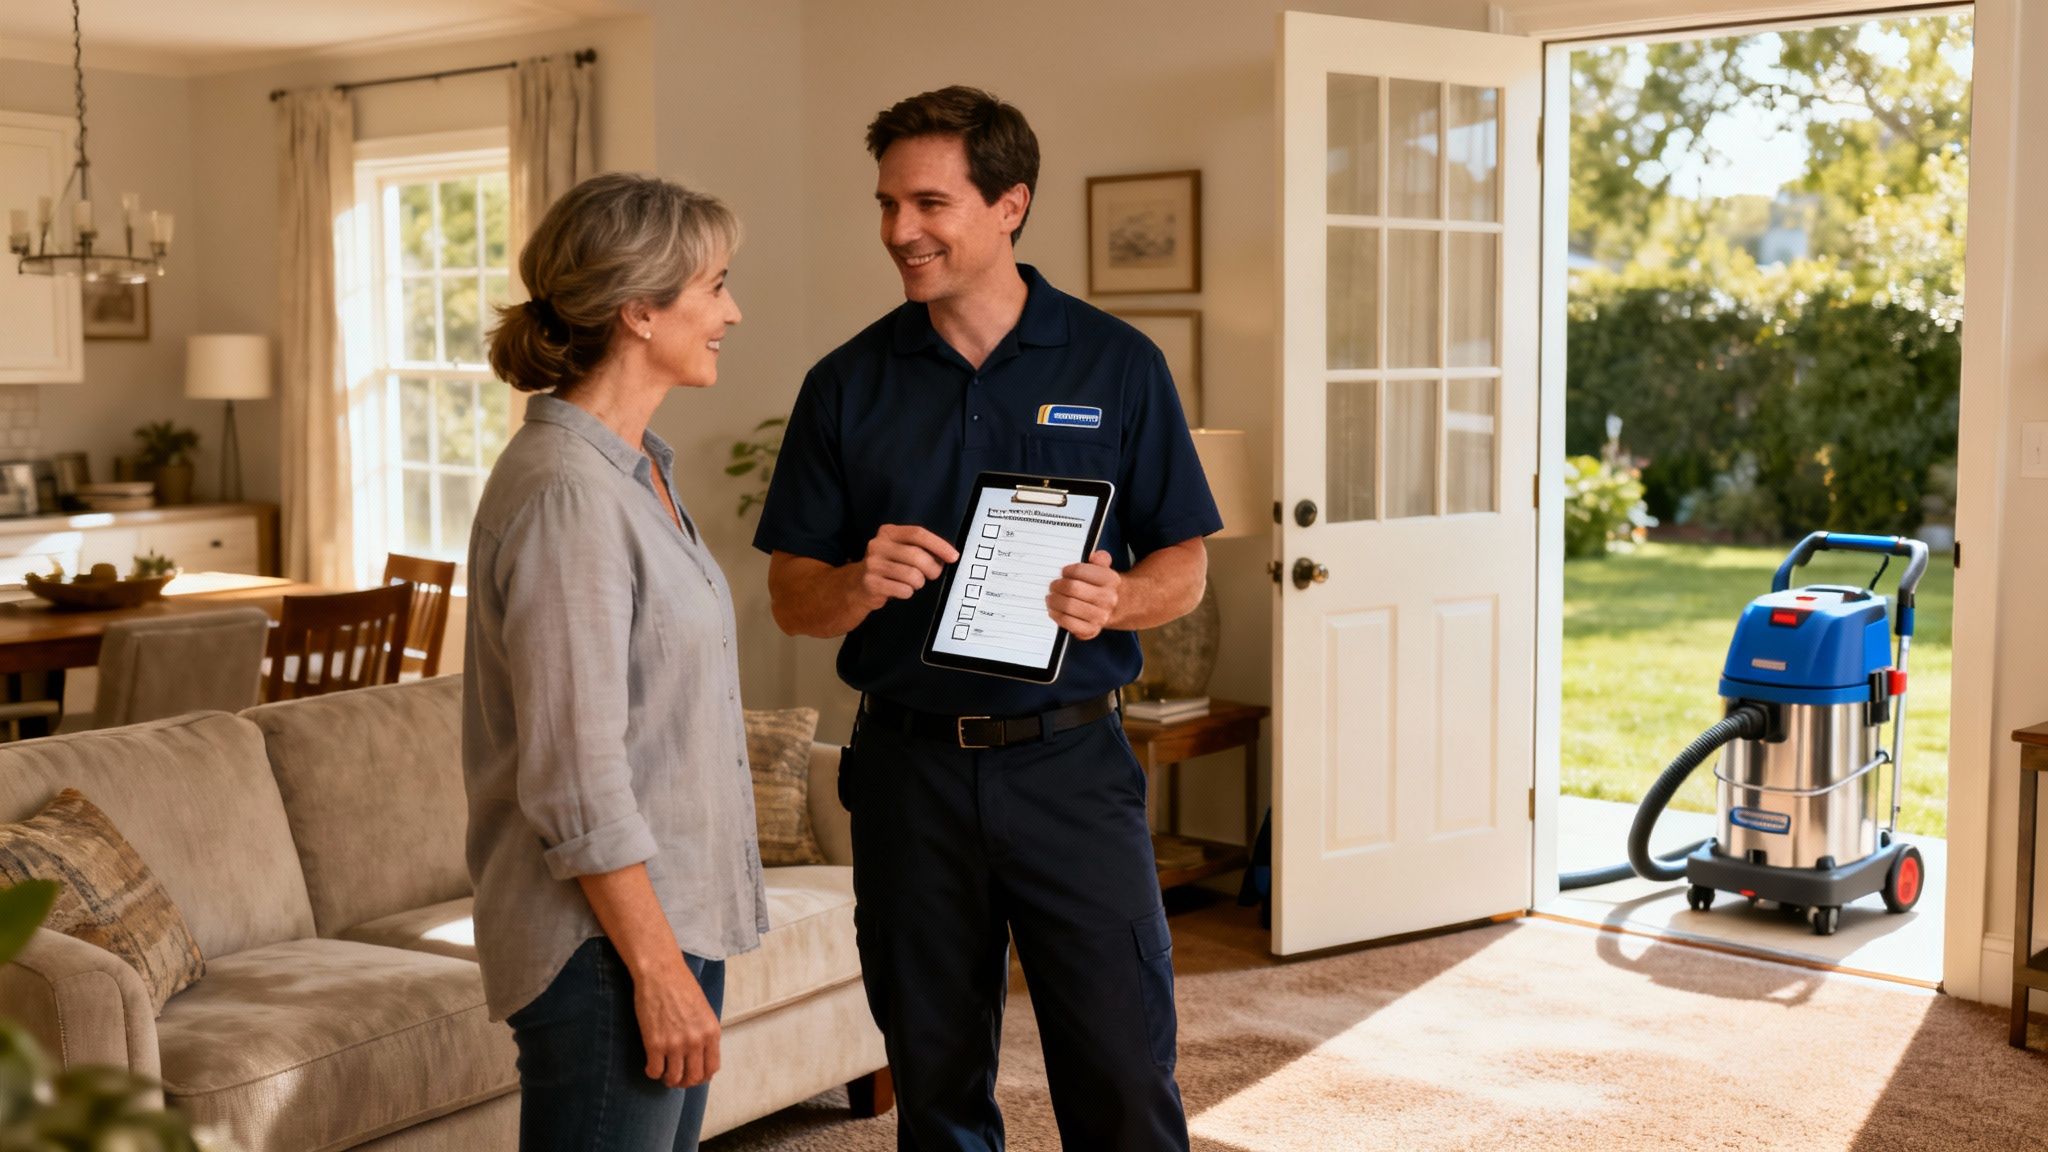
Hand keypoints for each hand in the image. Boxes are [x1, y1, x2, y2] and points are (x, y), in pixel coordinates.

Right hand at [633, 957, 721, 1087]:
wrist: (660, 973)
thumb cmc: (681, 986)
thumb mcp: (704, 1010)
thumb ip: (704, 1033)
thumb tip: (700, 1054)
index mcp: (711, 1032)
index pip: (712, 1068)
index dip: (702, 1077)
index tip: (693, 1075)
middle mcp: (696, 1041)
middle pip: (693, 1077)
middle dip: (684, 1081)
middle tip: (676, 1077)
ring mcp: (675, 1044)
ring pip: (674, 1078)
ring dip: (668, 1079)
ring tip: (663, 1072)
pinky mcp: (655, 1044)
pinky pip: (655, 1071)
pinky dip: (652, 1072)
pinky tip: (651, 1065)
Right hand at [855, 524, 959, 607]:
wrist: (856, 586)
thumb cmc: (887, 568)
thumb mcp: (899, 551)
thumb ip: (920, 548)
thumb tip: (947, 556)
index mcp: (888, 532)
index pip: (918, 534)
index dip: (939, 545)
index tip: (954, 556)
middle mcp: (878, 544)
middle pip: (917, 555)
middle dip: (932, 569)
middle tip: (933, 575)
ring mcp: (872, 564)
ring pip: (912, 575)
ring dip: (919, 583)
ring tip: (912, 583)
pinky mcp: (871, 583)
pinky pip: (903, 590)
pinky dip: (908, 593)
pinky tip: (900, 590)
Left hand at [1048, 550, 1119, 639]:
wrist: (1118, 608)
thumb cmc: (1103, 586)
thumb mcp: (1104, 569)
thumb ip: (1100, 559)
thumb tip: (1095, 556)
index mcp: (1110, 579)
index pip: (1080, 571)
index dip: (1067, 571)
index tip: (1064, 572)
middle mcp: (1108, 598)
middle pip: (1072, 588)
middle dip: (1057, 586)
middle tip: (1053, 586)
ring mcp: (1100, 616)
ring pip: (1068, 606)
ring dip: (1054, 601)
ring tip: (1050, 598)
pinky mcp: (1092, 630)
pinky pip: (1068, 623)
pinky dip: (1057, 616)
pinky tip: (1054, 611)